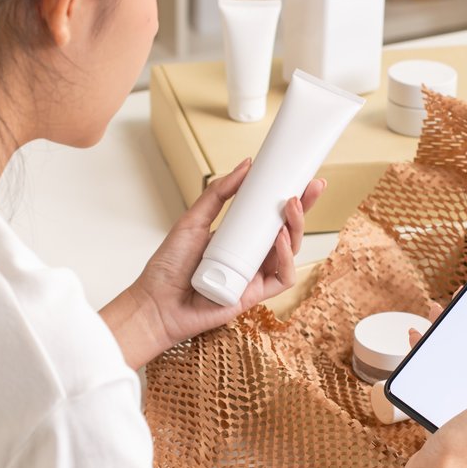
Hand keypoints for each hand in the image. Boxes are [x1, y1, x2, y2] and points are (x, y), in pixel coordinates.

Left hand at [100, 158, 324, 368]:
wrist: (155, 302)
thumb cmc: (169, 266)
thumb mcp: (193, 220)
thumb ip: (217, 194)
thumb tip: (245, 165)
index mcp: (240, 237)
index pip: (272, 215)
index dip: (292, 199)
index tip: (303, 178)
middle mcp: (251, 256)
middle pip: (288, 231)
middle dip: (303, 209)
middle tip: (310, 187)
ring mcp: (255, 276)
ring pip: (291, 252)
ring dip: (296, 229)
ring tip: (290, 207)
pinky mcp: (255, 295)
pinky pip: (282, 278)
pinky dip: (286, 258)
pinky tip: (280, 240)